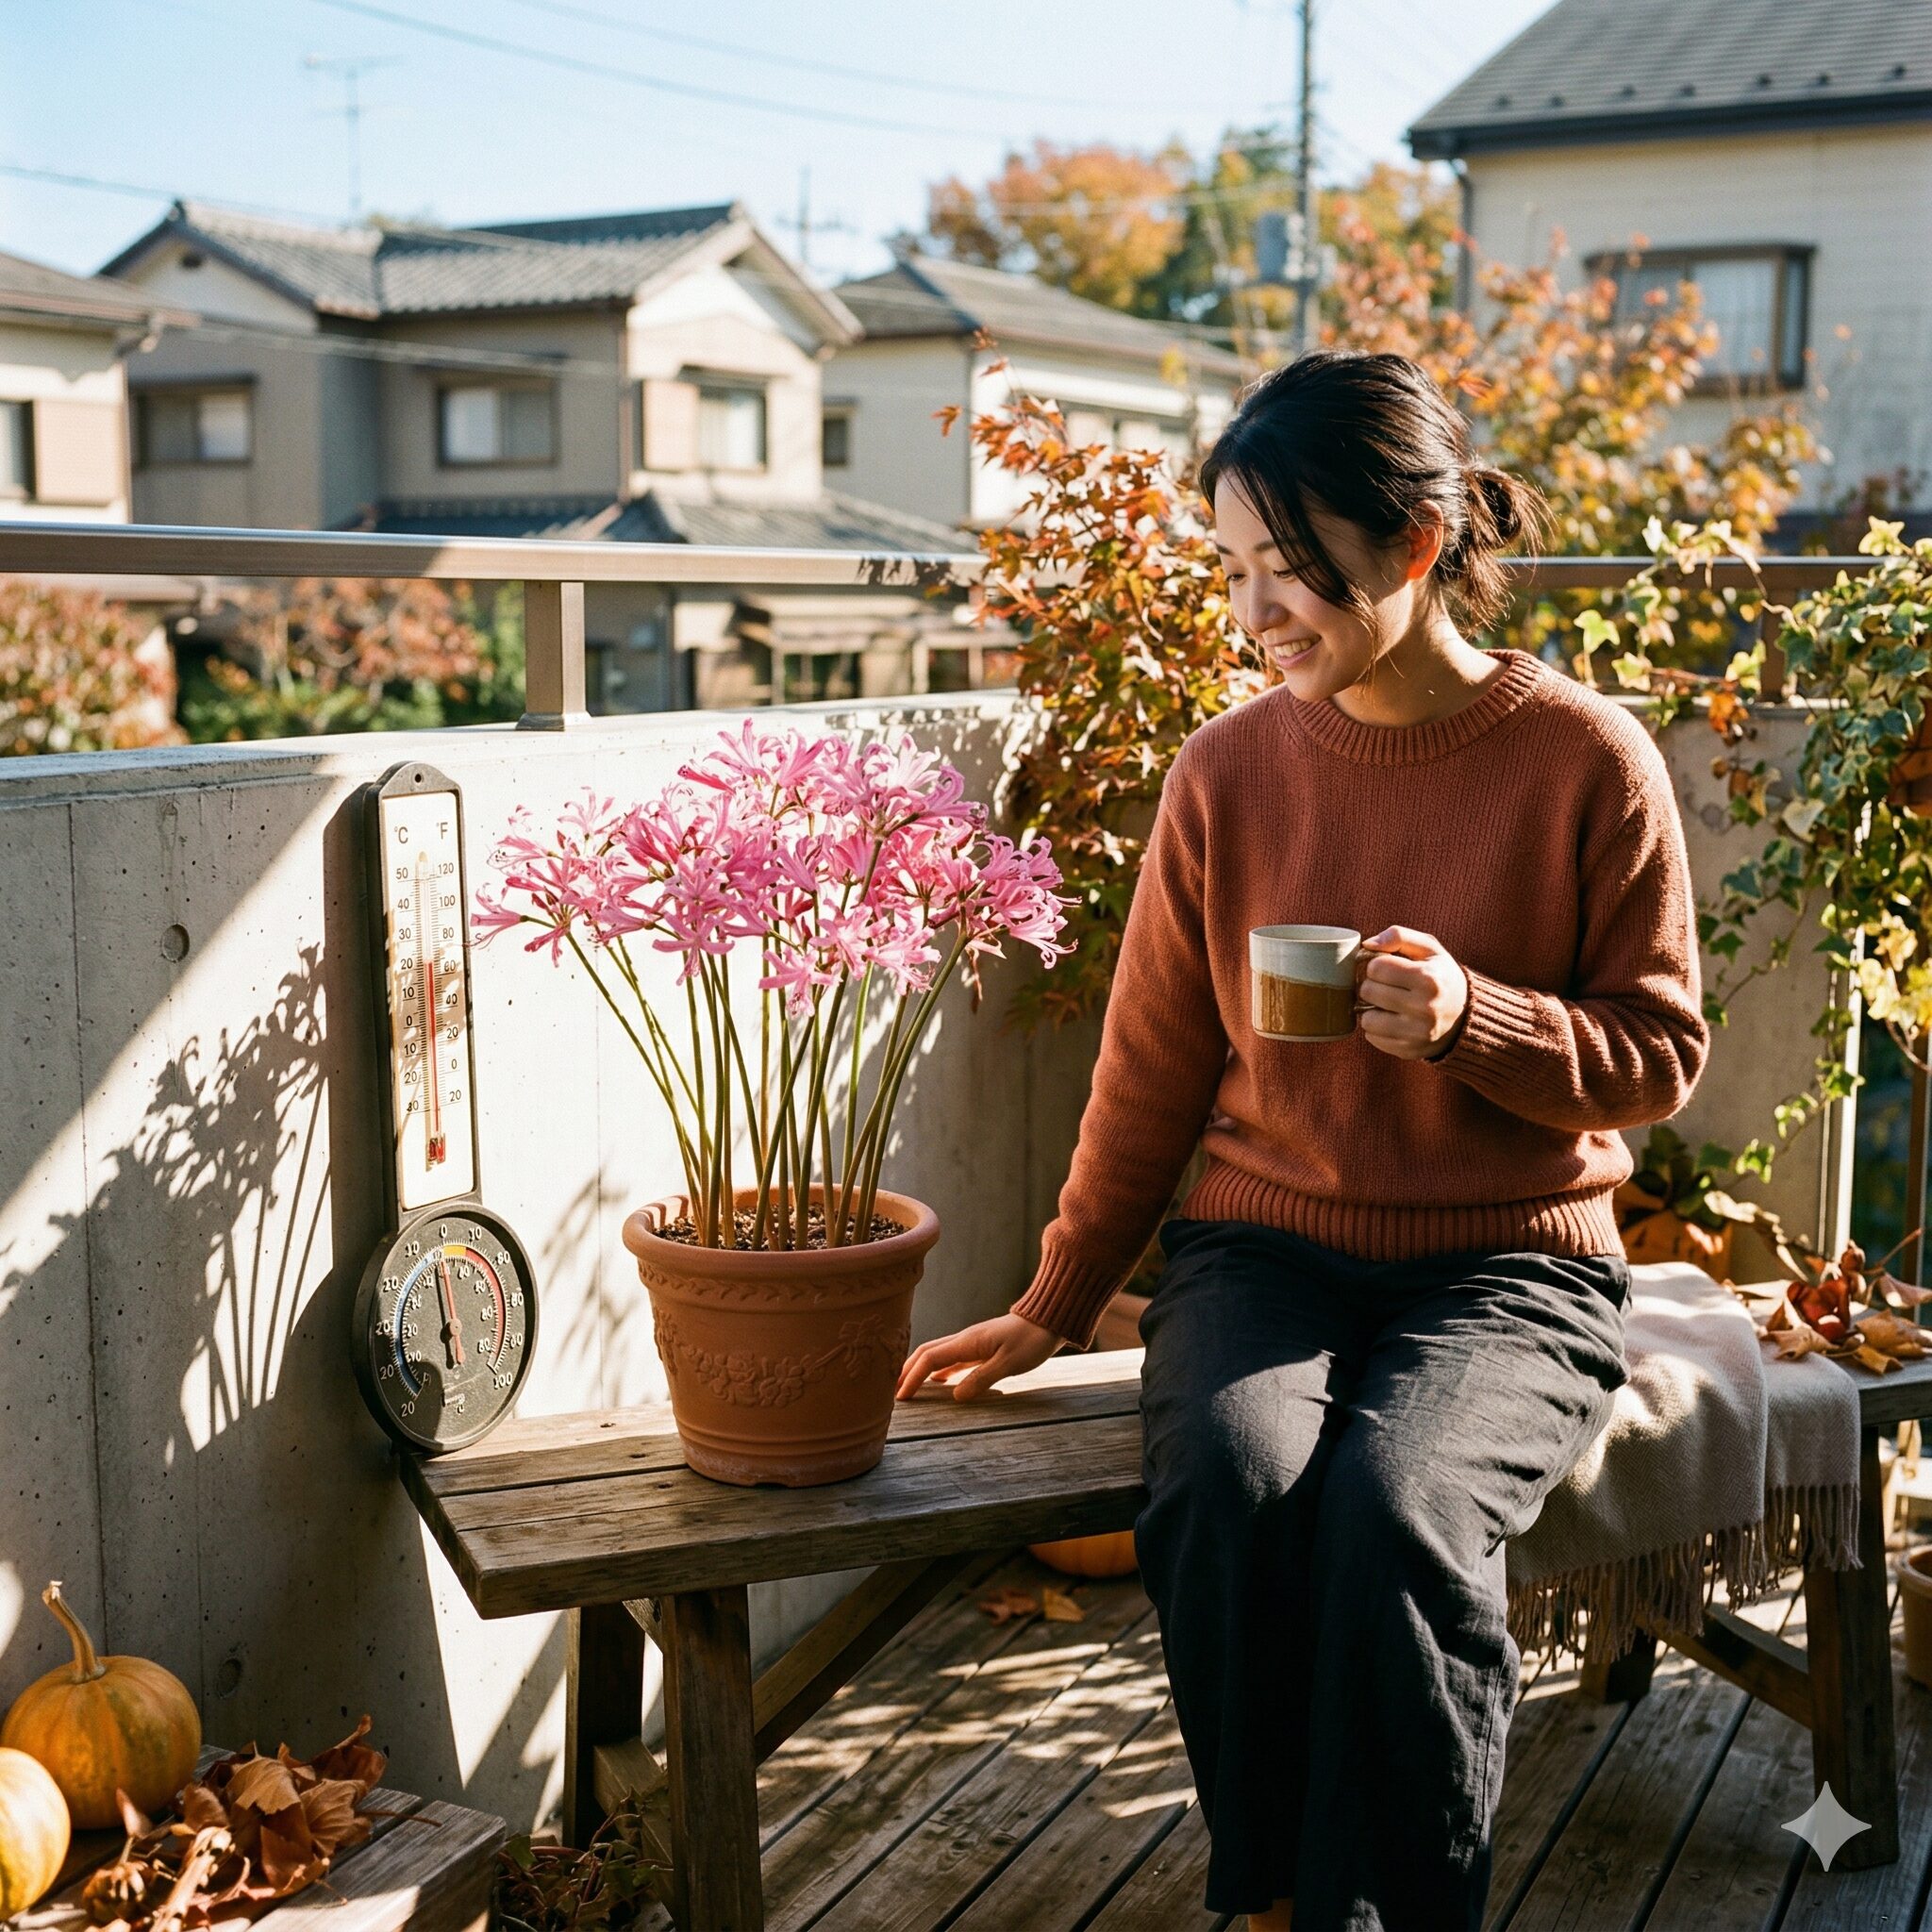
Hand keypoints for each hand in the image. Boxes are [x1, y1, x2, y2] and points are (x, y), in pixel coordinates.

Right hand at [895, 1313, 1060, 1401]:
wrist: (1049, 1320)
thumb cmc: (1032, 1340)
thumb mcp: (1009, 1363)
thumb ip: (982, 1378)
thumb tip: (954, 1396)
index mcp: (967, 1342)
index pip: (929, 1359)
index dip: (913, 1377)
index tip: (901, 1397)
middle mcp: (965, 1340)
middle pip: (926, 1353)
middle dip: (907, 1371)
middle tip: (893, 1391)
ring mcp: (972, 1342)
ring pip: (937, 1354)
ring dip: (920, 1369)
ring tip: (908, 1387)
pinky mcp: (982, 1347)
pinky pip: (952, 1358)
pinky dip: (938, 1369)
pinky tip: (938, 1381)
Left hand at [1358, 926, 1469, 1060]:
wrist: (1466, 1018)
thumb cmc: (1440, 977)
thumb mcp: (1430, 949)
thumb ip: (1399, 936)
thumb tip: (1367, 945)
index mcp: (1428, 978)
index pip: (1376, 967)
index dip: (1377, 965)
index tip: (1388, 969)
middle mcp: (1424, 1008)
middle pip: (1368, 991)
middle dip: (1372, 986)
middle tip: (1387, 987)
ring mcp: (1417, 1033)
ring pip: (1366, 1019)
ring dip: (1371, 1009)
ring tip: (1387, 1005)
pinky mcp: (1409, 1050)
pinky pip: (1372, 1038)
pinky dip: (1377, 1028)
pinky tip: (1393, 1021)